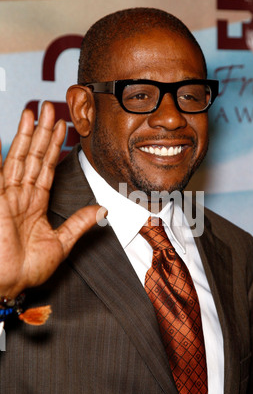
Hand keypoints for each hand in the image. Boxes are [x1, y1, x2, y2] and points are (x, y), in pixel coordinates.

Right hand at [0, 101, 105, 297]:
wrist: (10, 285)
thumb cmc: (28, 269)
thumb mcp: (61, 244)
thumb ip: (80, 223)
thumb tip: (102, 209)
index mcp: (36, 204)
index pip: (47, 168)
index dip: (54, 148)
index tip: (62, 128)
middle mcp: (22, 196)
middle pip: (34, 158)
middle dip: (42, 133)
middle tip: (50, 108)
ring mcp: (8, 197)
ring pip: (20, 159)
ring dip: (28, 136)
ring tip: (34, 113)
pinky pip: (4, 173)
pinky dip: (9, 154)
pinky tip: (12, 136)